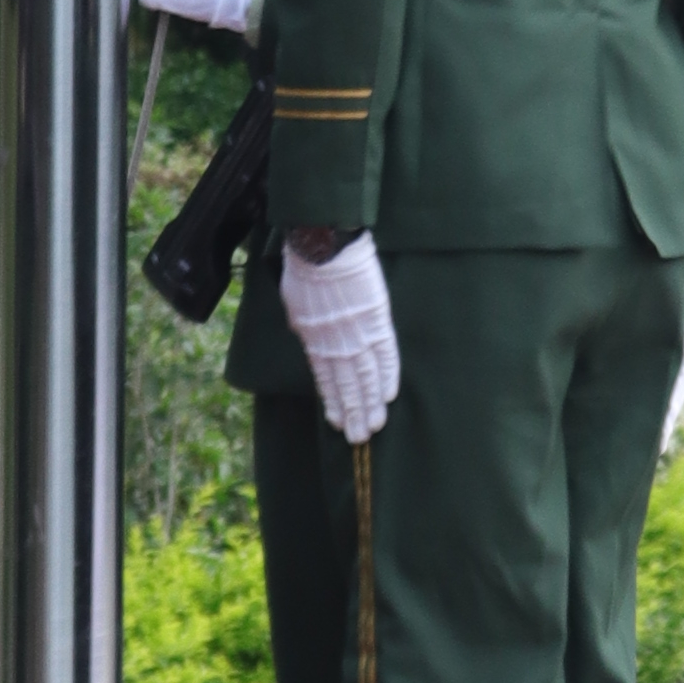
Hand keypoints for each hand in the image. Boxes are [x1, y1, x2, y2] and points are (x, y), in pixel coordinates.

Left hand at [280, 230, 399, 439]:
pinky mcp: (376, 320)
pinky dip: (387, 376)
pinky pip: (385, 353)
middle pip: (346, 383)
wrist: (324, 245)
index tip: (336, 421)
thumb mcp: (295, 301)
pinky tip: (388, 396)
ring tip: (373, 426)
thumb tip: (309, 337)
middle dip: (352, 411)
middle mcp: (334, 342)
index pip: (324, 377)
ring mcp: (356, 333)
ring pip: (365, 376)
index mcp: (313, 338)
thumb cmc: (306, 266)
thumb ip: (304, 324)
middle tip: (358, 437)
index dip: (332, 400)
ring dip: (370, 403)